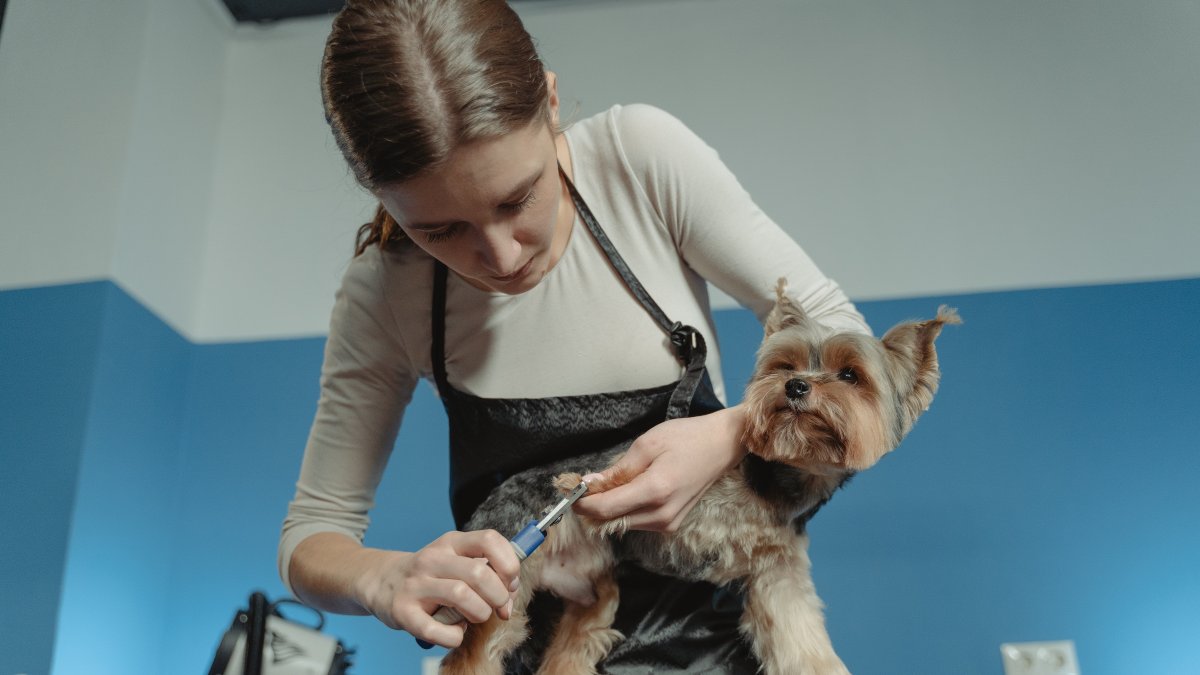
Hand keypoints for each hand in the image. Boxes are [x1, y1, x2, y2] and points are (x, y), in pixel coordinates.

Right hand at [354, 530, 520, 647]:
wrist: (380, 581)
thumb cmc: (430, 574)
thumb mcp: (455, 559)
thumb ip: (486, 571)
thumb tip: (510, 595)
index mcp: (450, 542)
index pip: (489, 540)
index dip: (509, 564)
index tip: (510, 583)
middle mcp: (432, 559)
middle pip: (480, 573)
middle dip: (499, 596)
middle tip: (496, 607)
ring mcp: (416, 585)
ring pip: (462, 596)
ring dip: (479, 613)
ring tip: (474, 616)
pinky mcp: (403, 612)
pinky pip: (437, 630)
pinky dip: (454, 637)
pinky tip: (454, 632)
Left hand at [573, 404, 746, 531]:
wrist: (721, 446)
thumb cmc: (687, 439)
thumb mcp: (647, 445)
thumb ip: (618, 469)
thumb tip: (591, 483)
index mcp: (655, 492)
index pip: (606, 509)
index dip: (582, 503)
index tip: (569, 492)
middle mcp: (662, 514)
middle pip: (611, 521)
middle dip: (592, 506)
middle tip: (581, 486)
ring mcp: (668, 522)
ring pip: (623, 523)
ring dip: (608, 508)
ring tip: (605, 484)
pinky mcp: (671, 524)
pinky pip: (637, 521)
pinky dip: (624, 509)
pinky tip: (625, 491)